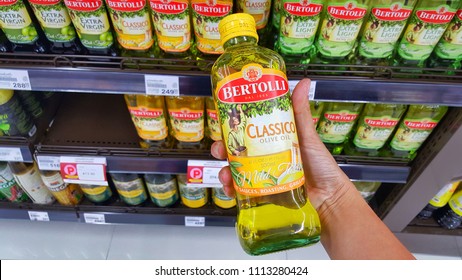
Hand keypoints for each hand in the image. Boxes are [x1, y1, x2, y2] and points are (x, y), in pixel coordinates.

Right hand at [210, 79, 350, 210]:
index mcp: (272, 139)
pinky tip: (230, 189)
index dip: (233, 126)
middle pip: (236, 150)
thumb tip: (302, 81)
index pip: (247, 130)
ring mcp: (262, 174)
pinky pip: (243, 189)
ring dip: (225, 171)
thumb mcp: (307, 135)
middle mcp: (264, 155)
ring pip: (236, 170)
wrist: (328, 195)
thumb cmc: (321, 164)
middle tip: (218, 149)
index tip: (223, 122)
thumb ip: (300, 111)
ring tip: (225, 174)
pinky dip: (233, 189)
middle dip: (222, 149)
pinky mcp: (263, 191)